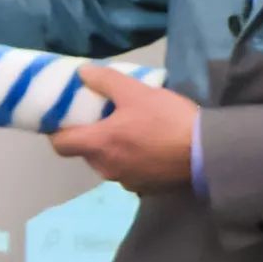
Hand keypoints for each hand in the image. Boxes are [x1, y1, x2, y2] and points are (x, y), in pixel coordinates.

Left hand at [48, 64, 201, 190]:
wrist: (205, 152)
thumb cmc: (166, 120)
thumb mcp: (136, 91)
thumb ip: (105, 81)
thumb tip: (83, 73)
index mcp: (99, 145)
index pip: (60, 145)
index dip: (57, 132)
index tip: (64, 119)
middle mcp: (106, 168)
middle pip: (85, 153)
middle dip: (90, 136)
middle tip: (102, 117)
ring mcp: (126, 181)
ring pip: (108, 163)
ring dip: (112, 149)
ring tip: (129, 129)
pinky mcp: (146, 188)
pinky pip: (129, 172)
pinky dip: (132, 160)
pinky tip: (148, 146)